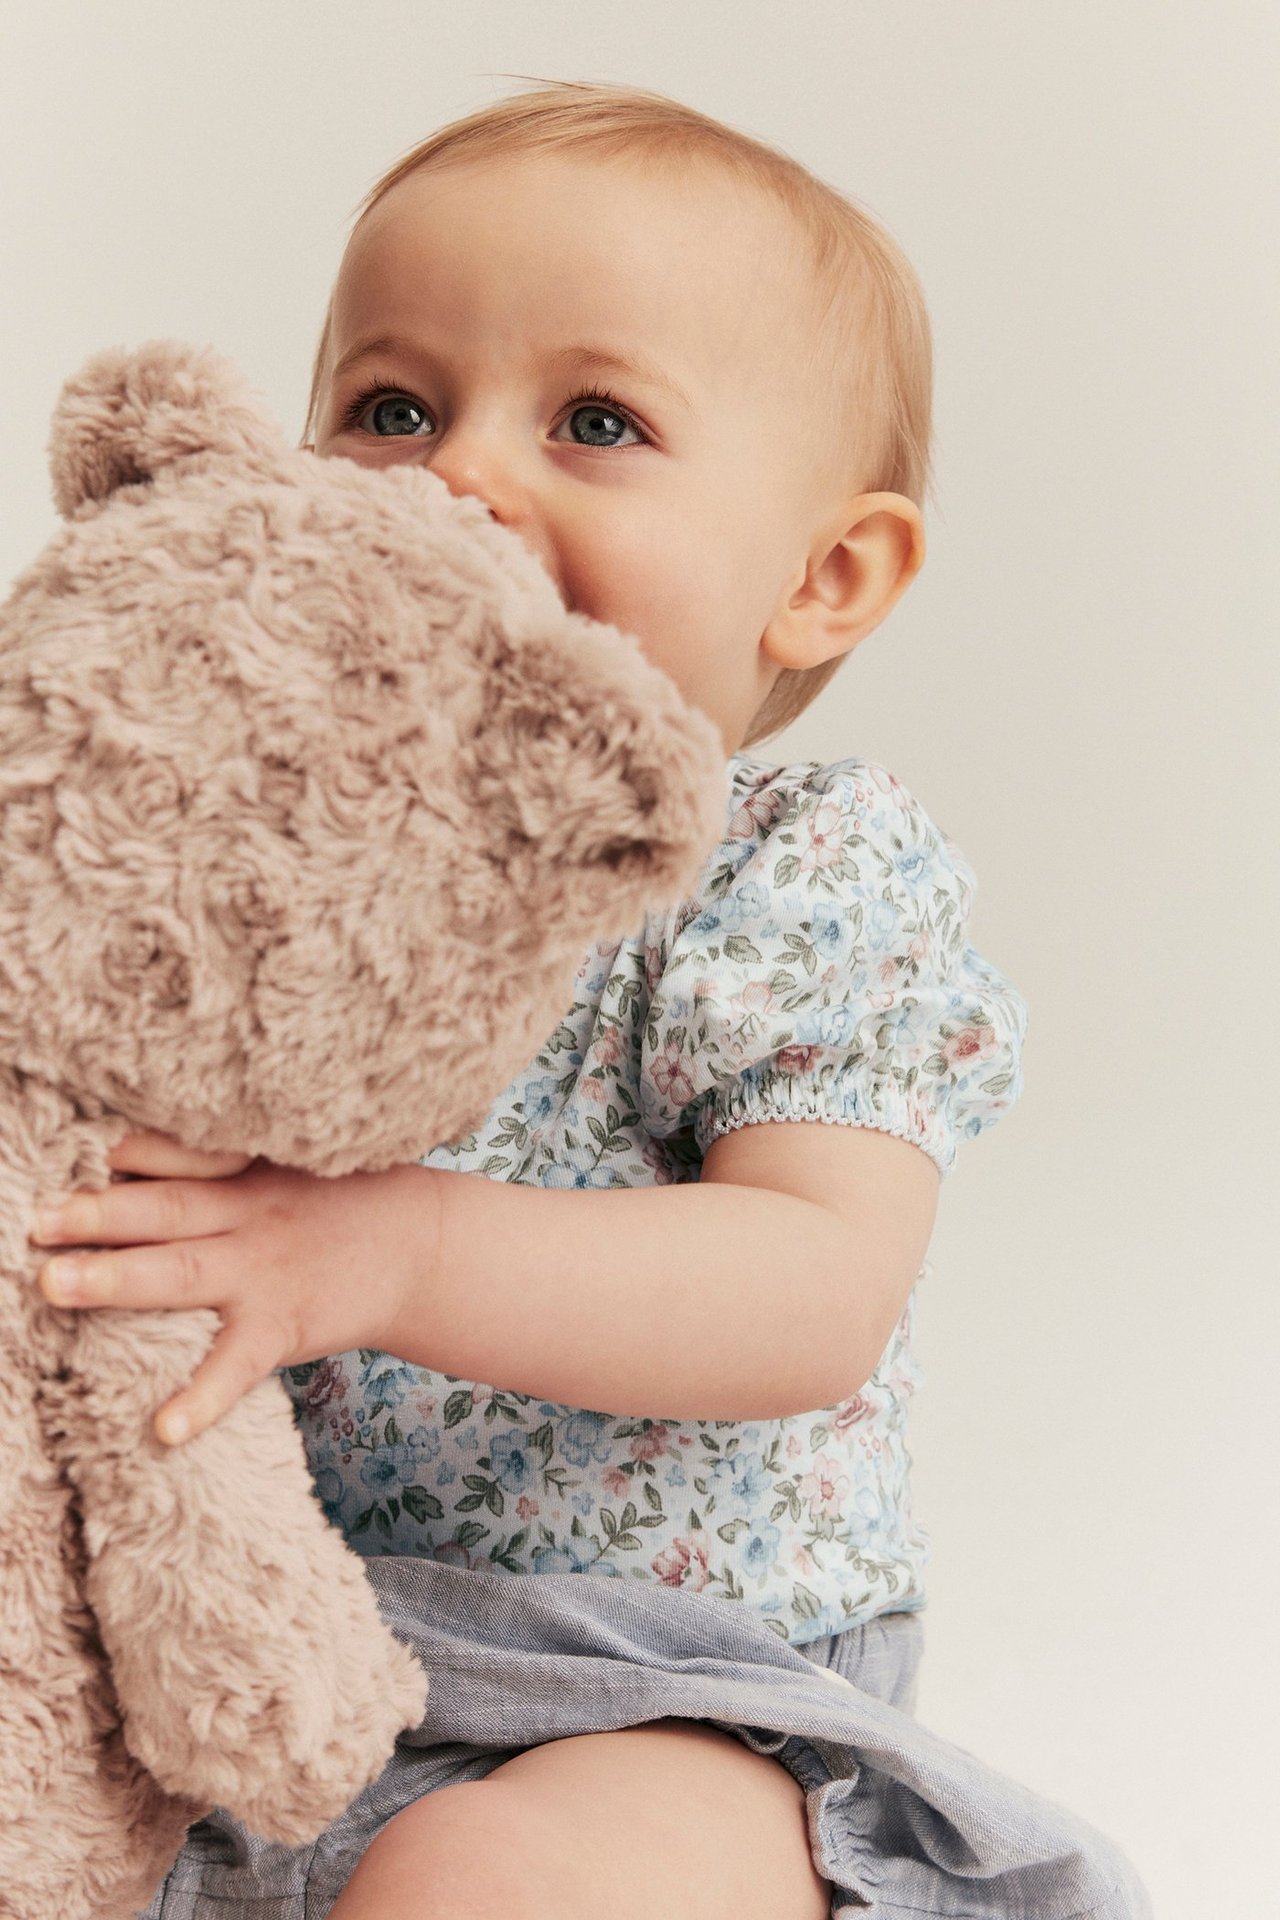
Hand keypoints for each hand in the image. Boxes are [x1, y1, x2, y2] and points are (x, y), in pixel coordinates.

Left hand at [29, 1129, 436, 1447]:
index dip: (129, 1156)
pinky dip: (200, 1400)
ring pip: (180, 1272)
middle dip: (96, 1215)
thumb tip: (129, 1153)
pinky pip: (235, 1368)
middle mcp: (250, 1214)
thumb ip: (224, 1160)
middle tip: (35, 1222)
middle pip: (164, 1210)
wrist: (425, 1248)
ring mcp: (265, 1272)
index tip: (80, 1155)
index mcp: (249, 1172)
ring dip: (115, 1278)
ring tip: (54, 1285)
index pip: (180, 1157)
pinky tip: (163, 1429)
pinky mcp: (284, 1327)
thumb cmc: (347, 1201)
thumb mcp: (293, 1160)